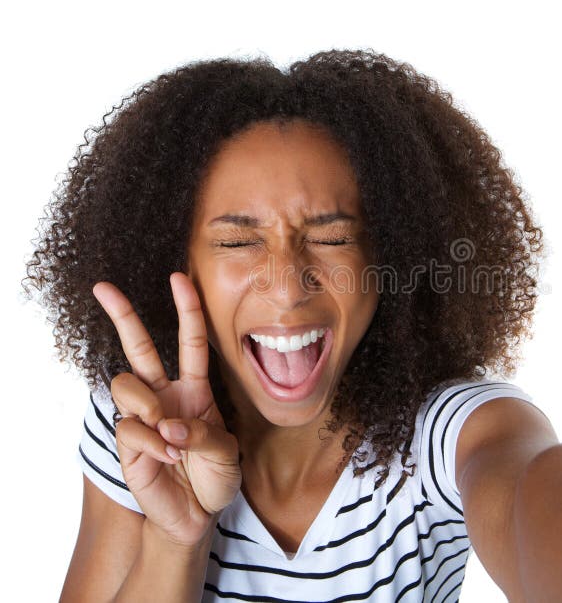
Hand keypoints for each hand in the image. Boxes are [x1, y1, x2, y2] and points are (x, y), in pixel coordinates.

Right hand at [92, 272, 241, 546]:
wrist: (199, 514)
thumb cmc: (216, 476)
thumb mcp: (226, 452)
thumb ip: (203, 434)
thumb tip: (168, 423)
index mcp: (194, 388)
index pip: (190, 341)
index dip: (187, 310)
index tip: (179, 278)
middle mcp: (165, 395)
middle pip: (140, 348)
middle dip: (122, 315)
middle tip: (104, 287)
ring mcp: (144, 417)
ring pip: (127, 384)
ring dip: (149, 405)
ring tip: (169, 432)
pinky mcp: (128, 442)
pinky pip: (130, 427)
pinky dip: (153, 442)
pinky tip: (167, 457)